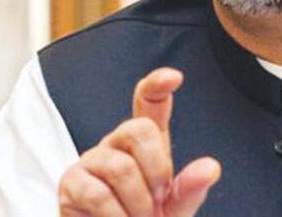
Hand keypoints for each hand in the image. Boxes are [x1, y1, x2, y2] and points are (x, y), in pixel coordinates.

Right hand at [58, 68, 220, 215]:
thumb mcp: (175, 208)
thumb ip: (190, 188)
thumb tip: (210, 168)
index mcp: (147, 142)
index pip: (150, 103)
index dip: (158, 85)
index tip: (173, 77)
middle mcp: (118, 143)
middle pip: (138, 129)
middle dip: (157, 169)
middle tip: (159, 200)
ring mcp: (92, 161)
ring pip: (120, 167)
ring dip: (138, 203)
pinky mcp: (70, 184)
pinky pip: (97, 194)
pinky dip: (117, 216)